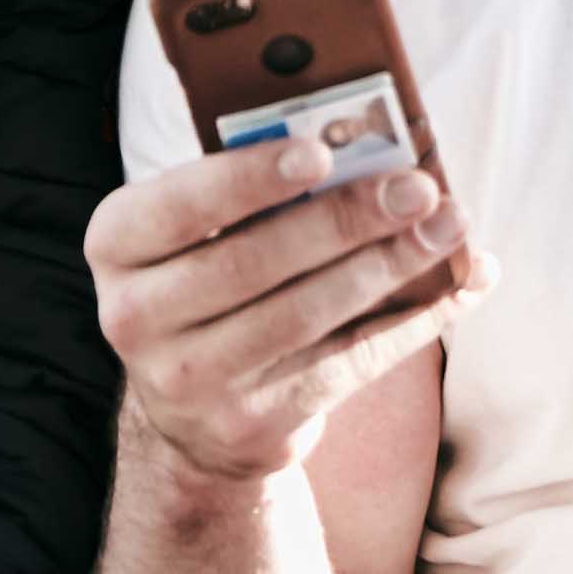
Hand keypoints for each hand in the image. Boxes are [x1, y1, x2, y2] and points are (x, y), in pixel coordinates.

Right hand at [85, 143, 494, 485]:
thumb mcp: (202, 232)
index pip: (179, 205)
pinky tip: (454, 287)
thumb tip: (372, 147)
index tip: (320, 152)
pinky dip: (407, 322)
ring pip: (304, 314)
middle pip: (252, 261)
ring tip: (448, 228)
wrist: (195, 412)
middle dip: (345, 219)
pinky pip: (343, 364)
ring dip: (388, 266)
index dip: (248, 179)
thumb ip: (258, 189)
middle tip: (417, 188)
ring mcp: (189, 382)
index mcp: (118, 244)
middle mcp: (136, 317)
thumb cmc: (213, 281)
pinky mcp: (250, 426)